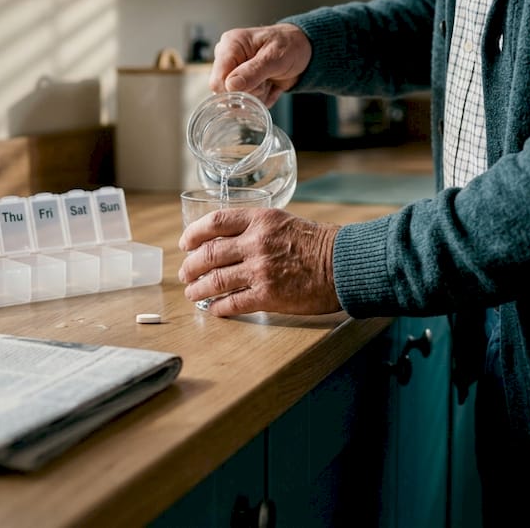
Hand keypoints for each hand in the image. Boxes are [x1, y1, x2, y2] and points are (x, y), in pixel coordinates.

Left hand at [178, 207, 341, 316]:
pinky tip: (215, 310)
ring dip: (198, 289)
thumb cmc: (319, 244)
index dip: (194, 234)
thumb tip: (230, 242)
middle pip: (209, 254)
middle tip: (185, 273)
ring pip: (215, 280)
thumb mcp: (285, 222)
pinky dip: (219, 308)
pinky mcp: (267, 296)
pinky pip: (232, 303)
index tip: (186, 243)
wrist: (344, 265)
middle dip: (191, 266)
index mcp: (260, 220)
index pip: (215, 222)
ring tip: (192, 293)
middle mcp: (255, 242)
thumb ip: (257, 229)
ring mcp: (260, 270)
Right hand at [210, 24, 311, 105]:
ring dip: (258, 96)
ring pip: (237, 101)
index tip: (257, 86)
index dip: (235, 90)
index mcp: (230, 45)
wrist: (304, 51)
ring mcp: (234, 73)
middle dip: (251, 92)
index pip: (217, 80)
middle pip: (225, 93)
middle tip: (268, 79)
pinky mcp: (242, 85)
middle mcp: (228, 59)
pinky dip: (262, 99)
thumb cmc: (291, 45)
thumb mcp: (276, 56)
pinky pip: (247, 104)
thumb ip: (253, 71)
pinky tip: (270, 85)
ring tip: (270, 80)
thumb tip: (231, 86)